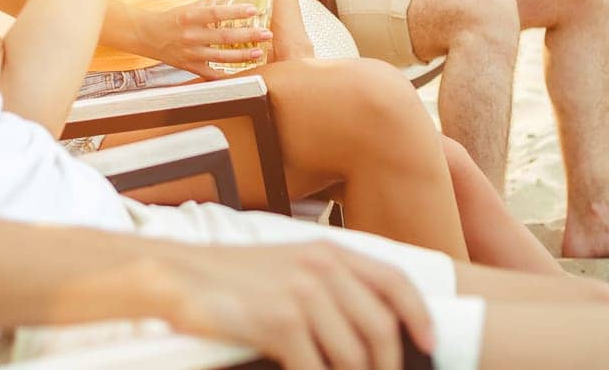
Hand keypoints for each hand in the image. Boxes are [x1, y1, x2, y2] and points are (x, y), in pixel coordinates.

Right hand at [129, 2, 271, 78]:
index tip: (254, 10)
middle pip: (224, 36)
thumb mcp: (189, 7)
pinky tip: (241, 72)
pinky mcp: (189, 66)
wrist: (146, 35)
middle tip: (266, 34)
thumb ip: (210, 5)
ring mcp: (190, 53)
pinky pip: (210, 73)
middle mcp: (191, 35)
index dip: (236, 12)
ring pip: (221, 56)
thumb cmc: (170, 19)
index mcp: (190, 16)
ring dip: (243, 55)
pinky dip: (226, 75)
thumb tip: (233, 1)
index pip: (216, 13)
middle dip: (249, 35)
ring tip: (259, 52)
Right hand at [162, 242, 434, 369]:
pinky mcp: (279, 321)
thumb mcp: (289, 266)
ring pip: (354, 357)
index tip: (430, 346)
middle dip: (386, 368)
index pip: (394, 282)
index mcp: (329, 251)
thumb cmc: (233, 280)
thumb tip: (370, 328)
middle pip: (381, 330)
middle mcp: (321, 268)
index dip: (420, 317)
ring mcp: (301, 293)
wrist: (178, 275)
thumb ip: (330, 285)